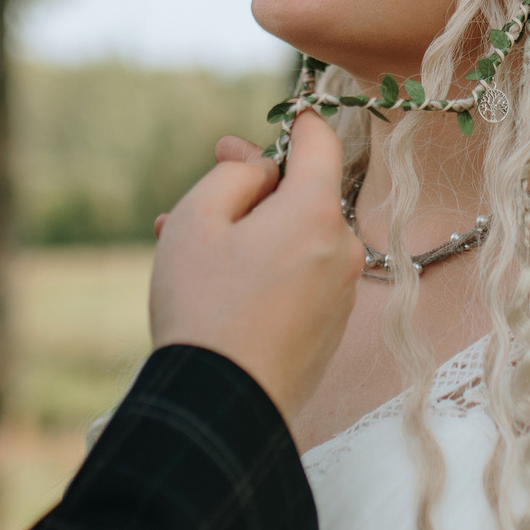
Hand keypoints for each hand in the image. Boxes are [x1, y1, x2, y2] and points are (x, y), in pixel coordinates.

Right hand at [149, 111, 361, 442]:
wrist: (222, 405)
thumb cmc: (204, 308)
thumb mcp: (197, 220)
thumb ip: (235, 174)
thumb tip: (260, 164)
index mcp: (316, 212)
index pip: (321, 140)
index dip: (292, 125)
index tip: (263, 128)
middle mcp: (342, 248)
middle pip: (303, 195)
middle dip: (252, 191)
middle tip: (198, 192)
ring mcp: (341, 292)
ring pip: (295, 241)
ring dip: (251, 235)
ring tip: (187, 250)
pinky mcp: (330, 328)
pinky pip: (299, 279)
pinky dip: (265, 272)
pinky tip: (217, 287)